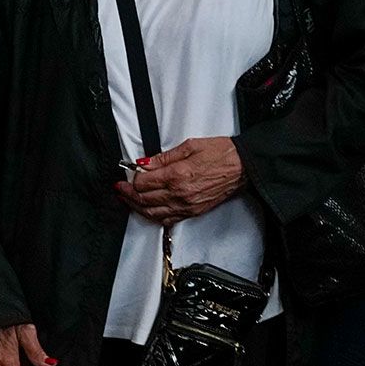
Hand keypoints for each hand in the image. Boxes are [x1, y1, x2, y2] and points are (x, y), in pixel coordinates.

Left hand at [115, 136, 244, 223]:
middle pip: (143, 199)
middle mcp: (179, 194)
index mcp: (177, 175)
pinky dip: (152, 216)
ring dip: (135, 207)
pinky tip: (146, 210)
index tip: (128, 174)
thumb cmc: (222, 154)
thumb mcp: (190, 146)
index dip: (132, 179)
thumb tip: (143, 163)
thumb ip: (163, 157)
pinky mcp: (192, 212)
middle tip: (120, 189)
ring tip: (127, 200)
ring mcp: (185, 205)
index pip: (143, 183)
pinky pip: (166, 219)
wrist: (244, 166)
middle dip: (128, 194)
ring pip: (151, 212)